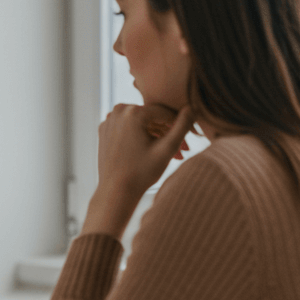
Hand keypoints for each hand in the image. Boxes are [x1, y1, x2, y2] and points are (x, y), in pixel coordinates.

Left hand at [83, 104, 193, 239]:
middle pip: (152, 118)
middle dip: (169, 132)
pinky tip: (155, 151)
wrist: (115, 191)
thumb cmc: (142, 173)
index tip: (194, 135)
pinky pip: (129, 128)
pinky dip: (142, 136)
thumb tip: (192, 107)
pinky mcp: (105, 130)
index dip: (180, 124)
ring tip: (174, 154)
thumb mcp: (167, 148)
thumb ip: (182, 126)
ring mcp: (109, 120)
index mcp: (133, 112)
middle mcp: (118, 111)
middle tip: (184, 150)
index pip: (165, 113)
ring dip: (158, 136)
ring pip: (141, 123)